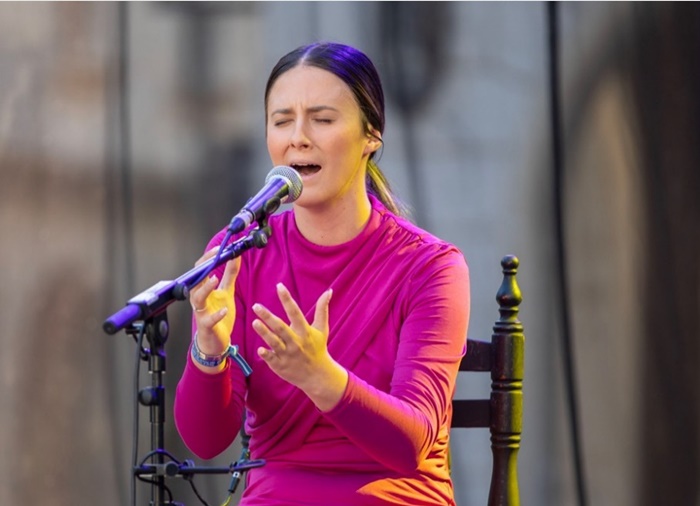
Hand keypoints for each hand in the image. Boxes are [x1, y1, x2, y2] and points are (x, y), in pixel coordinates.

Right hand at [189, 247, 240, 371]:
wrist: (215, 341)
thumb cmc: (219, 315)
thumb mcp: (226, 292)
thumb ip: (229, 274)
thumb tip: (235, 256)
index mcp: (204, 289)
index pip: (200, 270)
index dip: (208, 258)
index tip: (219, 249)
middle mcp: (200, 299)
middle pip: (195, 280)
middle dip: (203, 269)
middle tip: (214, 258)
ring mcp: (201, 312)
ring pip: (197, 298)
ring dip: (205, 289)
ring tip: (214, 280)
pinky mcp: (206, 326)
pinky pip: (208, 319)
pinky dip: (216, 314)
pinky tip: (224, 309)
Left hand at [252, 283, 347, 410]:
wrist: (317, 375)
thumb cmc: (318, 348)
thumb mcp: (322, 328)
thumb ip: (322, 309)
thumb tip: (329, 291)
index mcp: (305, 331)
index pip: (295, 312)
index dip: (287, 299)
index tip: (279, 286)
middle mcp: (296, 342)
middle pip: (281, 327)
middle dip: (268, 317)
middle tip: (256, 306)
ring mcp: (288, 354)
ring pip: (274, 342)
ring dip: (264, 333)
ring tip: (255, 322)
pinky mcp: (281, 365)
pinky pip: (272, 359)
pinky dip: (266, 355)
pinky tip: (259, 349)